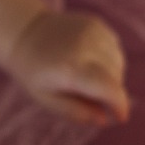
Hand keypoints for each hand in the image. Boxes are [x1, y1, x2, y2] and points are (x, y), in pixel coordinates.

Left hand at [7, 10, 129, 124]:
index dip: (119, 106)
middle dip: (108, 93)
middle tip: (85, 95)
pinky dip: (107, 60)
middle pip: (115, 79)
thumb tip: (104, 120)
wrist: (24, 34)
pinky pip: (114, 49)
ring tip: (83, 76)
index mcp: (70, 69)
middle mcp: (85, 47)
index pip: (109, 89)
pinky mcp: (96, 23)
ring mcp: (92, 31)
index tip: (120, 118)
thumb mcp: (47, 99)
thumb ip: (75, 112)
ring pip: (118, 64)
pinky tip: (86, 60)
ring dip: (110, 76)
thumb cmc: (35, 73)